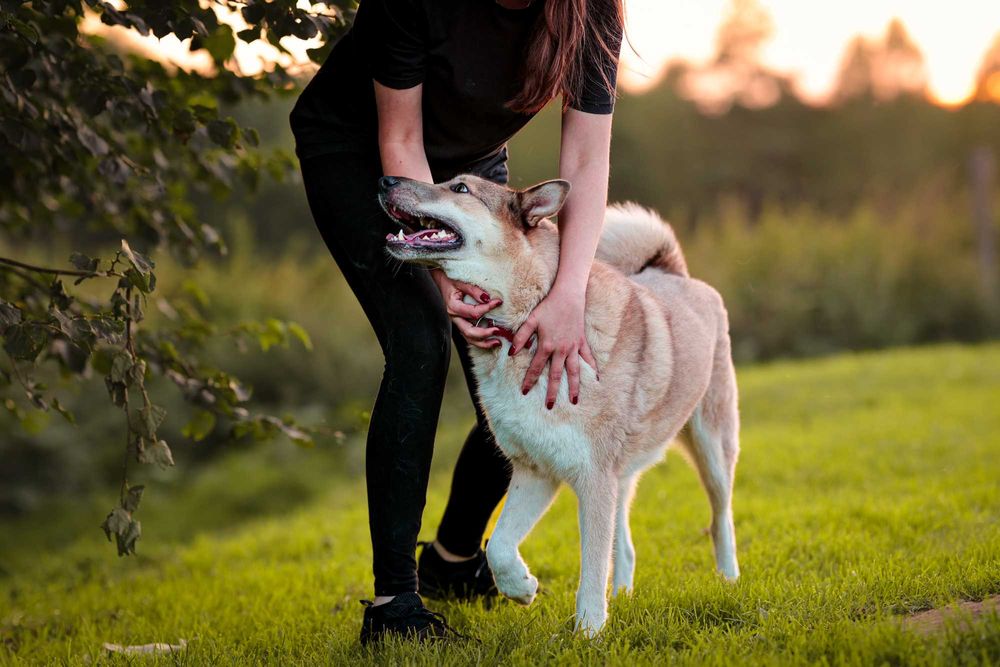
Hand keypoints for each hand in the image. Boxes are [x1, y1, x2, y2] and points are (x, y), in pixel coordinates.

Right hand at [430, 269, 503, 349]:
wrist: (439, 282)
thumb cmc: (449, 280)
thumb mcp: (461, 282)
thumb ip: (473, 290)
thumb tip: (487, 299)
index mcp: (453, 307)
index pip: (473, 312)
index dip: (488, 308)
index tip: (498, 302)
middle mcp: (454, 317)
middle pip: (469, 332)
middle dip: (485, 334)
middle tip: (498, 331)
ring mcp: (456, 322)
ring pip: (469, 338)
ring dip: (483, 343)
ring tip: (497, 342)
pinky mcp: (460, 323)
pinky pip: (469, 336)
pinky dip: (479, 340)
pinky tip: (490, 340)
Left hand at [510, 285, 597, 407]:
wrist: (568, 297)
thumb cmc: (548, 307)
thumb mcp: (531, 320)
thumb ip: (521, 337)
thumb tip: (511, 353)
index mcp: (546, 345)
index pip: (536, 368)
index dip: (529, 380)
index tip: (525, 392)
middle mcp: (561, 350)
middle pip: (556, 375)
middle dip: (552, 392)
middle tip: (549, 406)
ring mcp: (573, 347)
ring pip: (574, 371)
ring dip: (574, 387)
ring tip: (574, 401)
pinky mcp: (582, 342)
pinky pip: (588, 359)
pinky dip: (592, 369)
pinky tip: (596, 380)